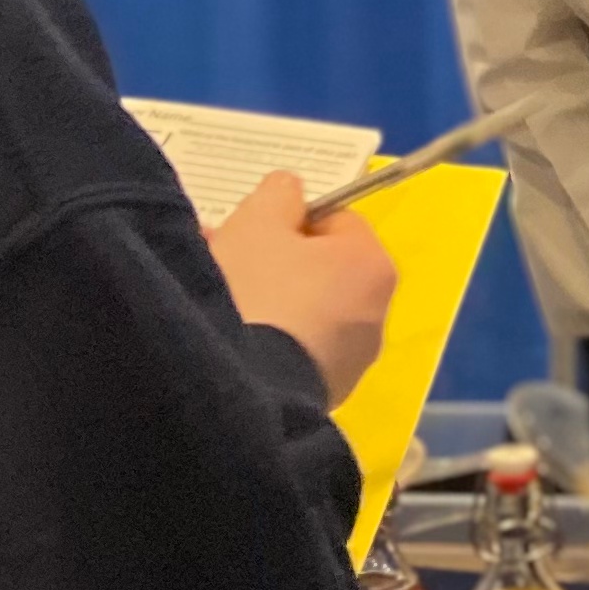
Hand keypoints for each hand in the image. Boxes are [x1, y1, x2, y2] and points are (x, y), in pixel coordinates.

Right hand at [207, 173, 397, 408]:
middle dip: (271, 259)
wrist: (240, 390)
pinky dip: (265, 340)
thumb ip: (279, 193)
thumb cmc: (257, 291)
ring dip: (264, 299)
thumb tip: (291, 191)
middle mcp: (375, 315)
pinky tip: (226, 337)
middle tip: (222, 257)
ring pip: (302, 312)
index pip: (335, 220)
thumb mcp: (259, 221)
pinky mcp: (321, 398)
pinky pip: (291, 351)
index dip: (290, 219)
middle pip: (318, 269)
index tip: (252, 230)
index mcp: (371, 265)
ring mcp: (350, 364)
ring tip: (213, 299)